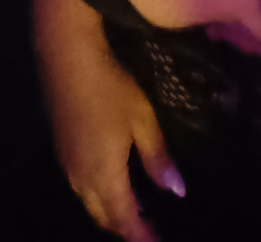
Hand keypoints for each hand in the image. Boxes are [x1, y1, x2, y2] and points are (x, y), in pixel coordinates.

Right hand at [39, 32, 184, 241]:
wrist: (67, 58)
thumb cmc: (111, 86)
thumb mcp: (142, 119)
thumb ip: (157, 157)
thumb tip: (176, 191)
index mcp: (103, 174)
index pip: (125, 219)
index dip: (142, 235)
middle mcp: (81, 178)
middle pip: (103, 217)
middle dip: (125, 228)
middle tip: (148, 231)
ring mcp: (67, 165)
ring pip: (89, 203)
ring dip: (110, 213)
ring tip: (134, 214)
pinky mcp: (61, 150)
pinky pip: (80, 188)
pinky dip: (98, 197)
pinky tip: (111, 185)